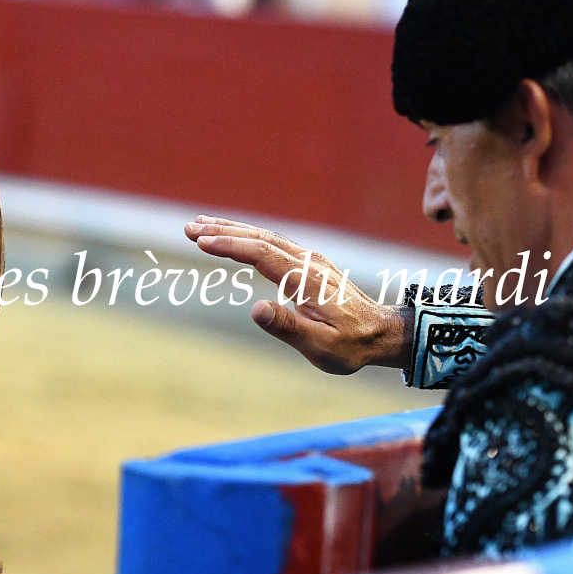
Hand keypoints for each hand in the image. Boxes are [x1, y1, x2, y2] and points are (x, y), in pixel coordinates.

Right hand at [184, 215, 411, 374]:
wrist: (383, 333)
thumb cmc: (351, 345)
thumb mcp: (321, 346)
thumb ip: (288, 327)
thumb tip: (254, 308)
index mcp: (307, 279)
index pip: (262, 254)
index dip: (230, 246)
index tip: (201, 242)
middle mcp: (308, 262)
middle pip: (260, 237)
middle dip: (224, 231)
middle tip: (189, 228)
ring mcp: (311, 260)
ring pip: (267, 236)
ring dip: (234, 229)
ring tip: (201, 227)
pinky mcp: (311, 264)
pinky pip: (275, 243)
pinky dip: (250, 236)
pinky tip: (236, 238)